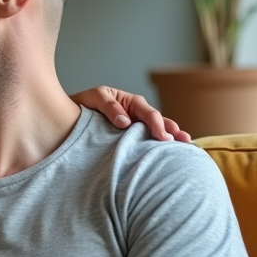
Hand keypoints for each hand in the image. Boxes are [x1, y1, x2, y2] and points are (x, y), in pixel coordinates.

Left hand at [70, 86, 189, 141]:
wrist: (70, 116)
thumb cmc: (84, 103)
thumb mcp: (95, 97)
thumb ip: (109, 107)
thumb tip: (125, 122)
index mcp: (131, 103)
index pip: (149, 113)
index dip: (157, 125)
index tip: (162, 137)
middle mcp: (137, 115)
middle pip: (159, 123)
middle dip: (172, 132)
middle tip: (184, 141)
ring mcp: (135, 128)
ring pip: (156, 134)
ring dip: (170, 140)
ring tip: (186, 149)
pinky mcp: (130, 141)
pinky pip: (145, 144)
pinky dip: (156, 150)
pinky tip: (167, 159)